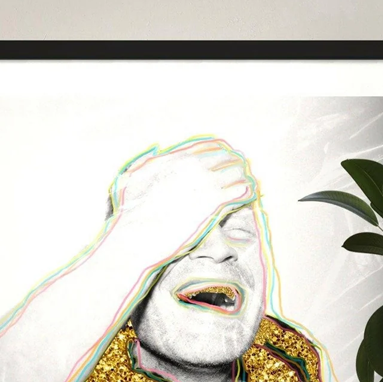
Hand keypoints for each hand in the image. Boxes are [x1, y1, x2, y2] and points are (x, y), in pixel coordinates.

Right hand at [107, 139, 257, 268]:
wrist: (139, 234)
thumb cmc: (133, 211)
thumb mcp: (135, 176)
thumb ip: (149, 162)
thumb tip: (158, 151)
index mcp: (178, 159)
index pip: (210, 147)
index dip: (223, 152)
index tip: (229, 157)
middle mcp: (194, 167)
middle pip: (227, 157)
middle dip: (236, 163)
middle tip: (242, 170)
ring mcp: (206, 184)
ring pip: (238, 173)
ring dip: (244, 177)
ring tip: (248, 183)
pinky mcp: (215, 204)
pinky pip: (241, 192)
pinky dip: (247, 192)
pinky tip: (250, 196)